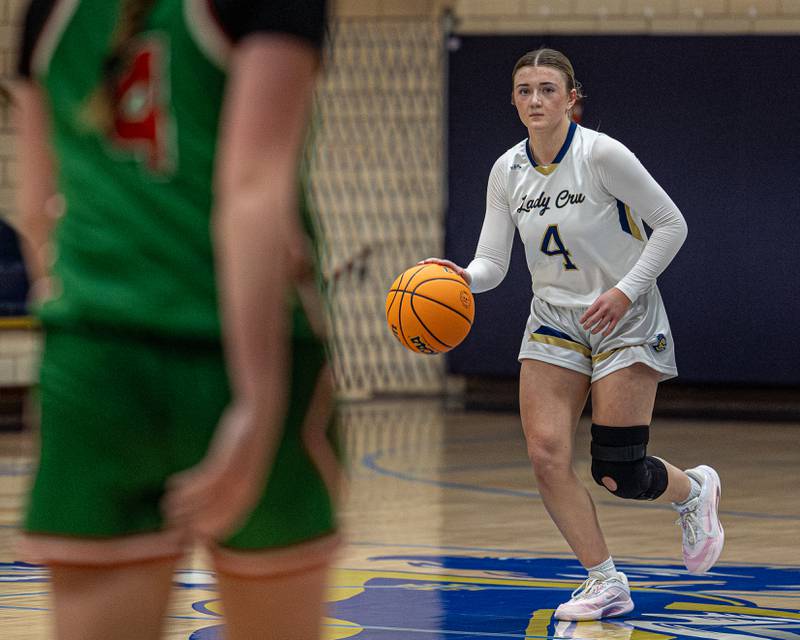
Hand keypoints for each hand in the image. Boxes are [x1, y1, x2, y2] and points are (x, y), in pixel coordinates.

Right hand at [162, 401, 273, 541]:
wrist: (258, 415)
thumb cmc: (245, 446)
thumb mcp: (239, 470)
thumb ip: (227, 491)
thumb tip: (204, 511)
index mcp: (249, 496)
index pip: (226, 525)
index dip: (203, 535)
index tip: (183, 541)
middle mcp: (245, 489)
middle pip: (214, 517)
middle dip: (188, 525)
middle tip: (166, 525)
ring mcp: (237, 474)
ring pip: (206, 499)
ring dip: (182, 505)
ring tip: (165, 504)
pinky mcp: (228, 457)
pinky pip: (204, 478)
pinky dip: (187, 485)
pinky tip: (172, 483)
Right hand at [418, 257, 470, 285]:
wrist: (466, 278)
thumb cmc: (467, 278)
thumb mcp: (467, 277)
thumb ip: (464, 275)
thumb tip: (461, 273)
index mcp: (451, 266)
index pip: (444, 262)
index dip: (438, 262)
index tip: (433, 263)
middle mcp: (444, 267)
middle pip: (434, 263)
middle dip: (427, 263)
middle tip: (419, 264)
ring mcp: (440, 270)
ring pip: (430, 268)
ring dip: (423, 269)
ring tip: (413, 271)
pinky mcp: (438, 274)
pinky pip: (430, 275)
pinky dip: (424, 277)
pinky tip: (416, 282)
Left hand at [580, 287, 631, 336]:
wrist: (624, 293)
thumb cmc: (611, 295)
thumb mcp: (601, 298)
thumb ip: (595, 306)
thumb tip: (589, 315)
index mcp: (599, 303)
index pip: (589, 312)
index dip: (583, 318)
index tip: (581, 322)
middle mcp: (605, 308)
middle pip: (594, 320)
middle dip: (588, 325)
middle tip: (585, 328)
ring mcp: (611, 314)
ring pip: (602, 325)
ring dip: (596, 330)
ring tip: (592, 332)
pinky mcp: (617, 318)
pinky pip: (611, 327)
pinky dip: (607, 332)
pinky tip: (603, 334)